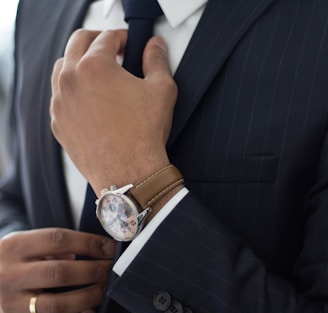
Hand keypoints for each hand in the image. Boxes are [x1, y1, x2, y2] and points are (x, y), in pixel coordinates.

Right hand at [0, 228, 114, 312]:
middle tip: (110, 267)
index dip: (88, 243)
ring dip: (88, 296)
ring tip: (102, 288)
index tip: (108, 246)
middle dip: (93, 270)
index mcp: (15, 247)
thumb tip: (88, 251)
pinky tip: (89, 310)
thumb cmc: (10, 260)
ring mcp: (11, 302)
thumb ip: (52, 245)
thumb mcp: (24, 243)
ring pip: (57, 304)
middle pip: (60, 272)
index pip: (58, 240)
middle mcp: (11, 275)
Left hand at [50, 29, 177, 195]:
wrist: (129, 173)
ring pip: (62, 69)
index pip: (106, 37)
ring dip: (79, 63)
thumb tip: (155, 47)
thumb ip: (157, 60)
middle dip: (97, 41)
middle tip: (112, 49)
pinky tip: (88, 100)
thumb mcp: (162, 90)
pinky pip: (60, 98)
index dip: (122, 37)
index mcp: (94, 67)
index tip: (129, 43)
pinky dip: (72, 91)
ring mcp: (60, 104)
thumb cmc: (144, 134)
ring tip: (97, 73)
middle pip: (78, 43)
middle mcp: (71, 81)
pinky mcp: (59, 124)